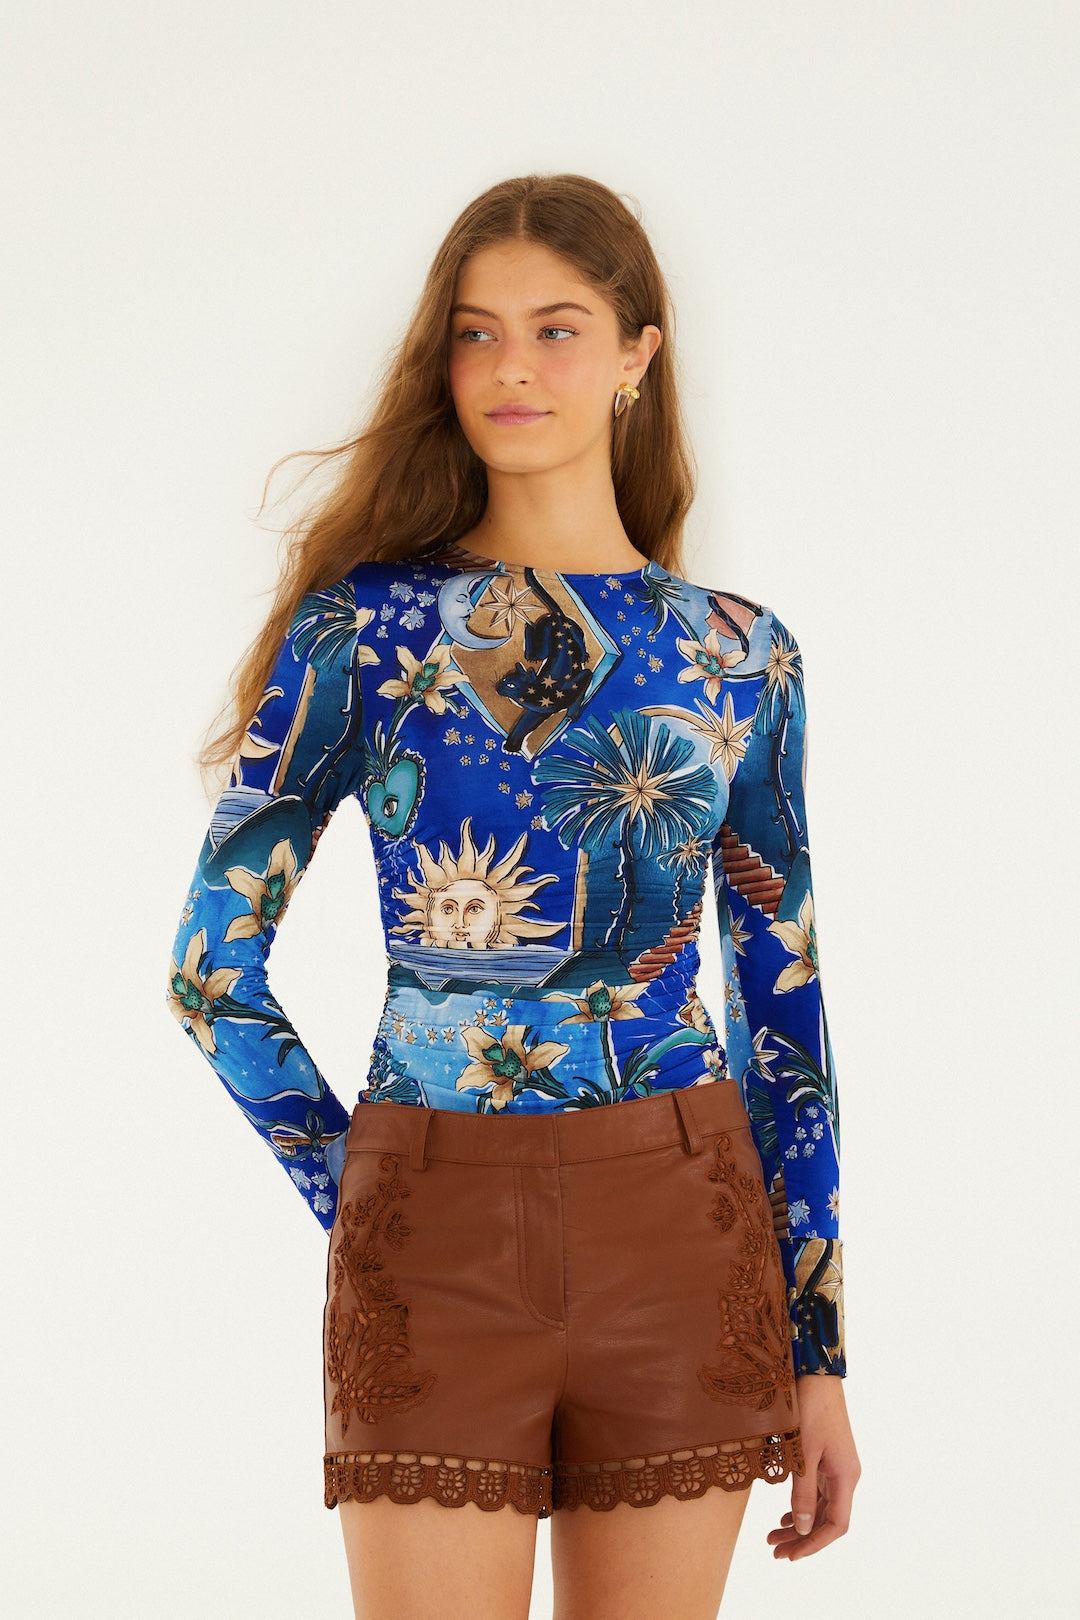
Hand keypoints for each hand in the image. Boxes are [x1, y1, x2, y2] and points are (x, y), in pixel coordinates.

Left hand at [768, 1374, 859, 1560]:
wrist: (817, 1375)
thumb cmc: (810, 1410)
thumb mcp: (803, 1453)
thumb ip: (802, 1492)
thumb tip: (802, 1529)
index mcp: (845, 1477)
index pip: (835, 1525)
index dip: (814, 1544)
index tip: (791, 1556)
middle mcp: (846, 1476)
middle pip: (827, 1519)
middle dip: (802, 1538)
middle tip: (775, 1551)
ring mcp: (838, 1467)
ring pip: (822, 1507)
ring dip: (800, 1524)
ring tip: (774, 1536)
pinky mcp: (829, 1457)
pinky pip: (818, 1492)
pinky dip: (802, 1506)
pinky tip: (786, 1515)